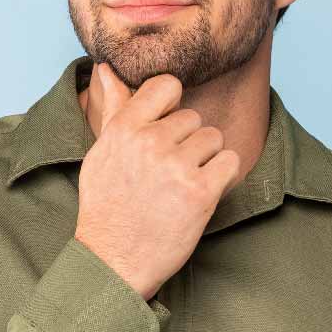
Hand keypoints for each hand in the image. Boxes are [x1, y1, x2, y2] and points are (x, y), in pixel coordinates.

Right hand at [74, 63, 243, 299]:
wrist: (114, 262)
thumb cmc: (107, 207)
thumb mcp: (101, 153)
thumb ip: (114, 109)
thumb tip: (107, 69)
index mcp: (124, 129)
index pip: (167, 85)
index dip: (172, 106)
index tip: (166, 128)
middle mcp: (150, 142)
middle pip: (193, 118)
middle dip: (187, 142)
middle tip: (169, 172)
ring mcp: (177, 166)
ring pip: (214, 138)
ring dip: (206, 159)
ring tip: (183, 184)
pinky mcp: (201, 192)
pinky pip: (231, 162)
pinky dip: (223, 177)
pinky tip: (202, 193)